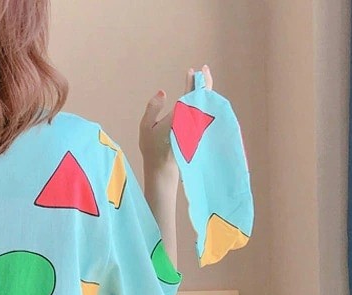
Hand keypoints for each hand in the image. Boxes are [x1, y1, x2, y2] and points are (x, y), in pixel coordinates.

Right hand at [139, 65, 213, 179]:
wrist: (162, 167)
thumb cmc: (152, 148)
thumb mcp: (146, 126)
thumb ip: (153, 108)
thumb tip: (163, 92)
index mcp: (179, 117)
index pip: (189, 95)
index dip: (192, 82)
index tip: (192, 71)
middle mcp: (191, 121)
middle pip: (202, 98)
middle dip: (205, 82)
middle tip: (205, 69)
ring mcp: (196, 127)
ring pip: (205, 105)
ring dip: (206, 91)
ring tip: (203, 79)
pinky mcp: (197, 132)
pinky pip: (204, 114)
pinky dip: (204, 103)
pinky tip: (203, 96)